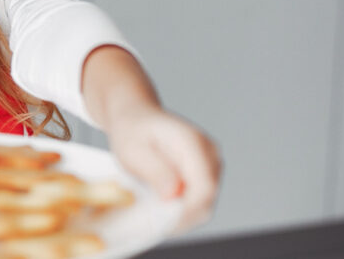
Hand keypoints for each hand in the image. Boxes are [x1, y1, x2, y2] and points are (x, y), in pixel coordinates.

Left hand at [106, 106, 221, 232]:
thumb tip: (174, 194)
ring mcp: (211, 163)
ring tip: (156, 218)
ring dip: (183, 215)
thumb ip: (155, 170)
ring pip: (206, 203)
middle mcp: (209, 151)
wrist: (136, 117)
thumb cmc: (131, 131)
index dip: (188, 210)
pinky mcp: (207, 173)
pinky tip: (162, 210)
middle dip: (184, 217)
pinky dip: (183, 210)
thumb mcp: (132, 149)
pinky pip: (200, 200)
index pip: (204, 186)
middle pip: (208, 198)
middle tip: (156, 226)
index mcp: (192, 141)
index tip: (166, 225)